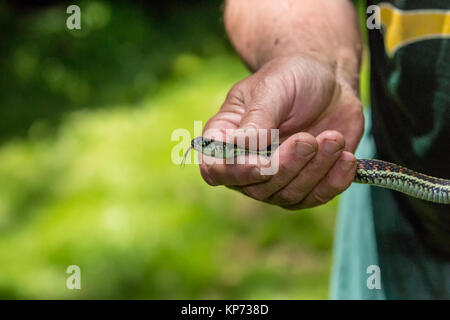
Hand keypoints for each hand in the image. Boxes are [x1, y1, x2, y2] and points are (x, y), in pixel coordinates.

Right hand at [199, 55, 363, 208]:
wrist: (328, 80)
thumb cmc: (291, 77)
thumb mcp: (271, 88)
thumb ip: (256, 120)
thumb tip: (238, 147)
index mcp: (227, 137)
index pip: (215, 170)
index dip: (236, 173)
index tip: (264, 163)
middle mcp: (247, 163)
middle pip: (256, 187)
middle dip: (286, 167)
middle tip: (309, 140)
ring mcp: (277, 177)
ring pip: (288, 195)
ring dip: (314, 170)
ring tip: (333, 138)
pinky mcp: (306, 183)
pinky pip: (316, 197)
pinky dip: (334, 182)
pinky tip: (347, 159)